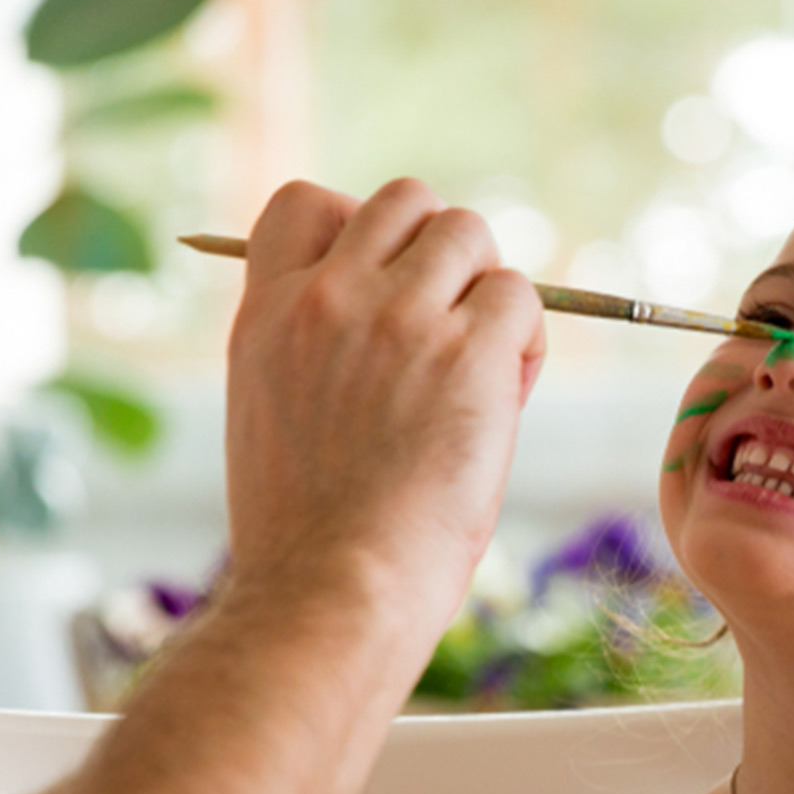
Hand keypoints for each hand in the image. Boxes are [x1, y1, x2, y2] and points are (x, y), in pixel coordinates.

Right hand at [221, 179, 546, 630]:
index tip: (381, 285)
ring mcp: (399, 319)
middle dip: (439, 253)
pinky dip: (526, 341)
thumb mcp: (270, 415)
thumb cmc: (307, 538)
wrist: (332, 592)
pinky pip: (522, 298)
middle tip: (447, 330)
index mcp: (266, 313)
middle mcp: (328, 298)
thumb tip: (387, 316)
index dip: (357, 226)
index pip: (305, 202)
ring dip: (488, 290)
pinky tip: (505, 399)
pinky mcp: (469, 353)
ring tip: (481, 368)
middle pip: (405, 200)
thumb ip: (310, 349)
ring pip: (470, 233)